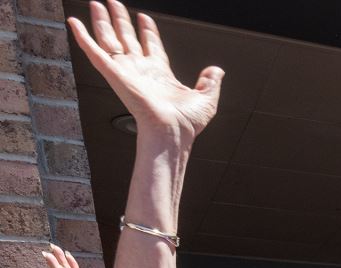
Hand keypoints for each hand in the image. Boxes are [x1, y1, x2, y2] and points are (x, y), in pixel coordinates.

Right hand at [68, 2, 222, 138]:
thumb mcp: (206, 98)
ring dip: (103, 21)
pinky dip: (83, 37)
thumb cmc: (186, 123)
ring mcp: (126, 71)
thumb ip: (211, 82)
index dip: (147, 31)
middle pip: (127, 38)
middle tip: (114, 4)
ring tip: (98, 4)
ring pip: (110, 39)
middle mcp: (141, 70)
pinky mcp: (114, 74)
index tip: (144, 18)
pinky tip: (75, 23)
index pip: (151, 46)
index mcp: (160, 74)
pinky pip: (94, 52)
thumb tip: (216, 70)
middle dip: (121, 20)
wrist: (173, 132)